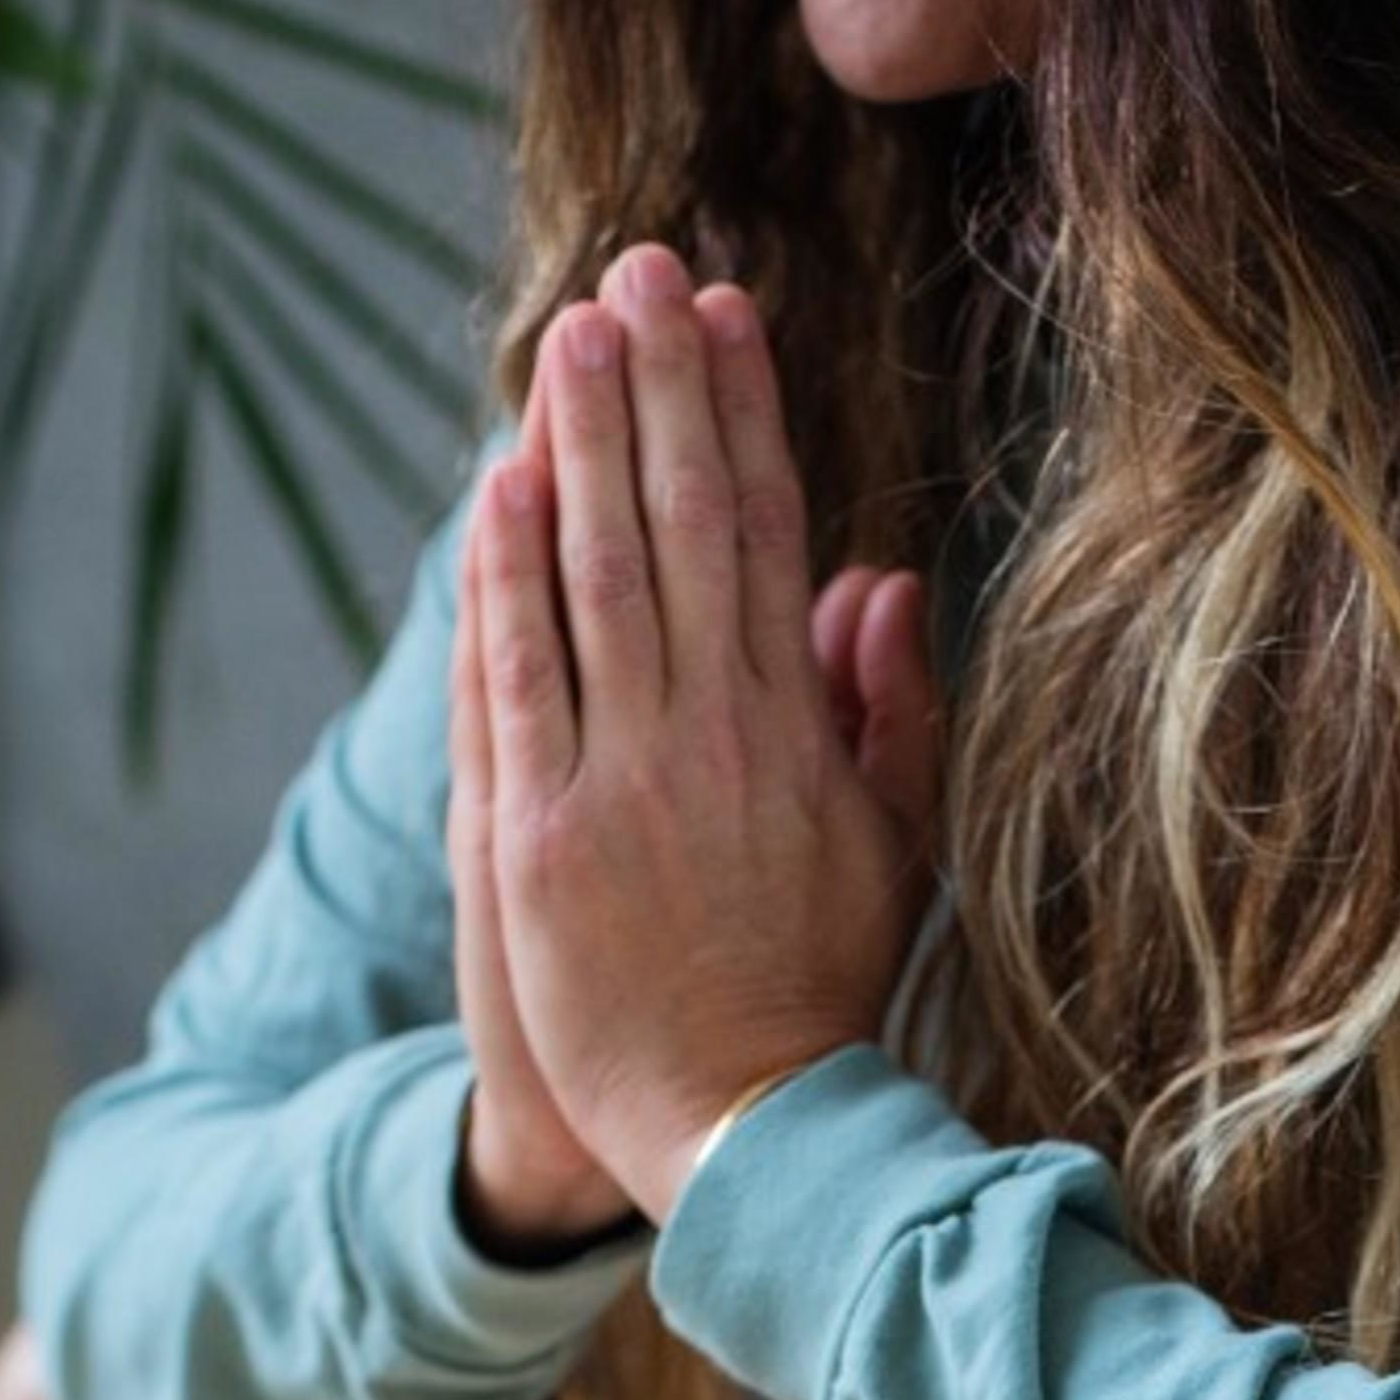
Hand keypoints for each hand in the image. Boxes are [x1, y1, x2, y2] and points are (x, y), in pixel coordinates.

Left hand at [475, 240, 936, 1226]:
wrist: (747, 1128)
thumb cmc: (821, 990)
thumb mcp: (897, 850)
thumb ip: (891, 712)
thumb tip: (885, 581)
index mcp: (798, 734)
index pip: (766, 537)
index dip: (742, 418)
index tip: (725, 318)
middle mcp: (714, 738)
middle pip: (682, 529)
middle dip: (659, 392)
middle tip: (639, 272)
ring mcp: (624, 784)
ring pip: (598, 579)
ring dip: (582, 447)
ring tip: (569, 331)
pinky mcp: (543, 839)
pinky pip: (522, 679)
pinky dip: (508, 577)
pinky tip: (502, 483)